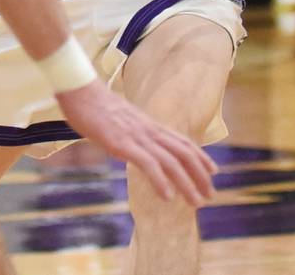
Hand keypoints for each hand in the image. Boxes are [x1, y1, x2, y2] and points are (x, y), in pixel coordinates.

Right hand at [54, 78, 216, 206]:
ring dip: (187, 184)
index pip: (183, 141)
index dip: (201, 157)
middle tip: (209, 196)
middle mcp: (150, 131)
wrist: (81, 91)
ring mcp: (138, 137)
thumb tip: (133, 147)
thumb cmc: (96, 106)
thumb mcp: (123, 121)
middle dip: (200, 176)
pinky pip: (148, 164)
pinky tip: (167, 197)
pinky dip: (160, 181)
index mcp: (150, 125)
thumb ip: (133, 134)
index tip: (213, 171)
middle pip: (184, 153)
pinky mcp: (123, 143)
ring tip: (196, 202)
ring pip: (172, 162)